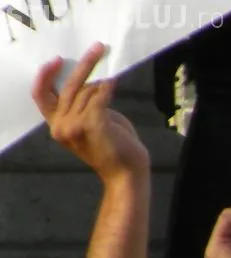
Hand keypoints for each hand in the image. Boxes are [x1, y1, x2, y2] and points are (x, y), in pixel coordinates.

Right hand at [33, 45, 147, 182]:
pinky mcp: (92, 125)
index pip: (40, 95)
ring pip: (88, 93)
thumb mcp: (91, 122)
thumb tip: (89, 81)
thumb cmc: (114, 148)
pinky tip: (113, 81)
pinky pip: (99, 98)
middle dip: (85, 64)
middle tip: (98, 47)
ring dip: (103, 89)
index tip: (56, 60)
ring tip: (113, 89)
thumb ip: (82, 104)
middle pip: (68, 87)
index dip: (45, 75)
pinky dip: (107, 88)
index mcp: (56, 125)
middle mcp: (60, 126)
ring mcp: (74, 127)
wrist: (128, 175)